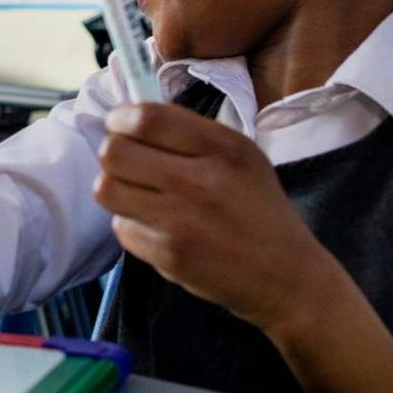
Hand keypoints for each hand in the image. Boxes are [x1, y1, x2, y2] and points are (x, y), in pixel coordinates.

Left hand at [92, 103, 342, 335]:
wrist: (285, 275)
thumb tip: (133, 116)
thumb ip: (192, 132)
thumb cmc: (259, 209)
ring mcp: (181, 221)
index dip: (120, 119)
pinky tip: (156, 225)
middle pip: (114, 153)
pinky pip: (122, 228)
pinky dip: (132, 224)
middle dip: (114, 153)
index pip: (146, 119)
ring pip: (107, 189)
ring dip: (117, 188)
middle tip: (128, 162)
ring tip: (137, 192)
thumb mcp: (242, 156)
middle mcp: (199, 181)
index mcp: (222, 148)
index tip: (120, 125)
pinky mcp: (168, 256)